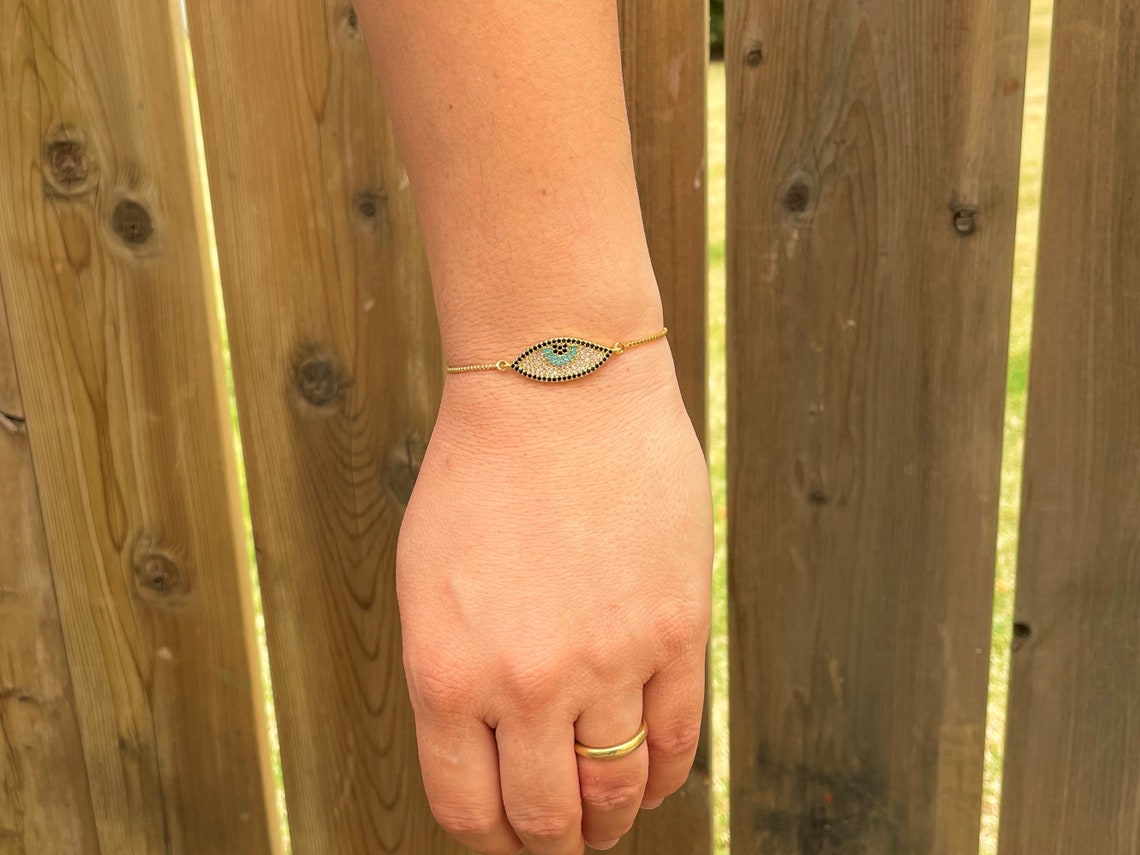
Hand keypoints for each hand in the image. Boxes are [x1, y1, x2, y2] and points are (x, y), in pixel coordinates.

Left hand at [396, 342, 711, 854]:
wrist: (558, 388)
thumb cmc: (482, 475)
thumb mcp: (427, 584)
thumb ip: (453, 677)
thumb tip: (489, 751)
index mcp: (447, 674)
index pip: (469, 810)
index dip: (491, 844)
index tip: (505, 840)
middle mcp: (527, 682)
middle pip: (547, 818)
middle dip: (553, 845)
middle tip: (562, 840)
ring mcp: (608, 659)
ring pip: (618, 790)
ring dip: (612, 820)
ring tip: (608, 818)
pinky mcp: (675, 630)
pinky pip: (678, 738)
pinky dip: (666, 775)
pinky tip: (655, 776)